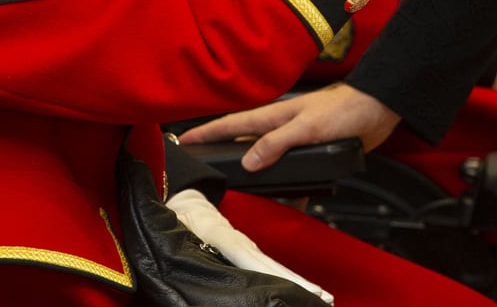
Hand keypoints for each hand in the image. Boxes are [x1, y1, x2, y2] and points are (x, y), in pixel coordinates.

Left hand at [166, 188, 332, 303]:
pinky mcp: (245, 249)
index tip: (292, 288)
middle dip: (296, 281)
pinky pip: (268, 264)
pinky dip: (287, 275)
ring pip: (272, 265)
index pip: (248, 258)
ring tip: (321, 294)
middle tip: (322, 296)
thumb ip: (187, 242)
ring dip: (297, 280)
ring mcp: (245, 245)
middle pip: (270, 264)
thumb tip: (191, 262)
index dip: (270, 274)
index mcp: (220, 237)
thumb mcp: (174, 232)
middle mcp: (239, 241)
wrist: (184, 199)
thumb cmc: (175, 218)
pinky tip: (301, 287)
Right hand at [180, 84, 399, 170]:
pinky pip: (292, 172)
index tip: (184, 139)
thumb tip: (248, 162)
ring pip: (266, 159)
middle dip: (222, 153)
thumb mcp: (306, 127)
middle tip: (202, 167)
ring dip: (255, 173)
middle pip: (243, 142)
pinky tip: (291, 200)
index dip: (207, 132)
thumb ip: (276, 143)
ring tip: (240, 190)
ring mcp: (294, 139)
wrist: (376, 109)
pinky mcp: (310, 151)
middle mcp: (279, 127)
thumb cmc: (343, 109)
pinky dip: (290, 186)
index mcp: (273, 116)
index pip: (232, 124)